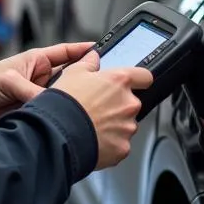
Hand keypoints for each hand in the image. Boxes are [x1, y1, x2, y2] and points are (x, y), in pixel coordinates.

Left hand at [0, 42, 95, 128]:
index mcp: (36, 62)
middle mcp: (41, 80)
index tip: (101, 50)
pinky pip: (52, 117)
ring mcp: (39, 98)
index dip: (84, 51)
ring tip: (83, 106)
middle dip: (85, 81)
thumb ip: (30, 90)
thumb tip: (49, 102)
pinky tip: (66, 123)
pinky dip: (59, 120)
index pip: (66, 53)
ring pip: (63, 100)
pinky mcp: (35, 116)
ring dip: (71, 103)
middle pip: (71, 79)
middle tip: (99, 85)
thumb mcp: (8, 80)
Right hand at [51, 52, 153, 168]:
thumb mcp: (73, 73)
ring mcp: (128, 127)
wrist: (59, 134)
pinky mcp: (123, 148)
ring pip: (126, 124)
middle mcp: (129, 103)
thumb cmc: (66, 103)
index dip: (138, 79)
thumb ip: (88, 62)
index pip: (144, 76)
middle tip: (98, 108)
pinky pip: (120, 143)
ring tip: (93, 126)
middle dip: (119, 106)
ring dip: (114, 125)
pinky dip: (110, 143)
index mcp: (120, 81)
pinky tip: (94, 139)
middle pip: (131, 103)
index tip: (134, 83)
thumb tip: (93, 56)